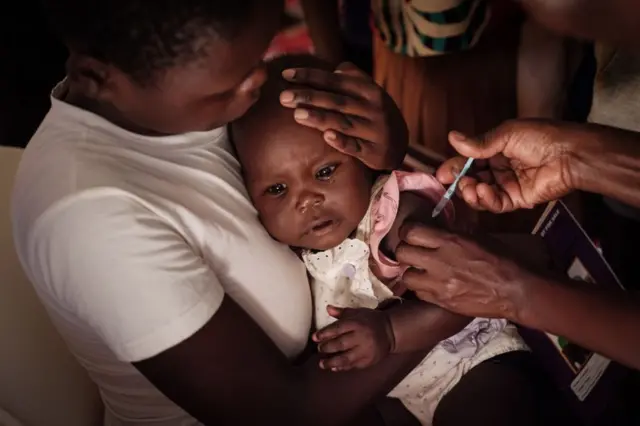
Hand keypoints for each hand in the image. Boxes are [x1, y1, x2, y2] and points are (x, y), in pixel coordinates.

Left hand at [280, 63, 407, 169]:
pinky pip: (355, 147)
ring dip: (320, 118)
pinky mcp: (373, 151)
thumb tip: (335, 68)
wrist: (400, 142)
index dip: (310, 76)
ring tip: (296, 114)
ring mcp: (373, 130)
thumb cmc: (375, 112)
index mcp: (368, 90)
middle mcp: (372, 108)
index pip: (335, 81)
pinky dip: (342, 142)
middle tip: (283, 97)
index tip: (286, 75)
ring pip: (343, 122)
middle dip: (309, 97)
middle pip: (336, 101)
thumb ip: (353, 77)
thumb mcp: (369, 91)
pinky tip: (327, 136)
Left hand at [312, 305, 394, 370]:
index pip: (338, 329)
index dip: (324, 333)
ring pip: (346, 358)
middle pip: (340, 344)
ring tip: (321, 364)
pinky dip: (342, 367)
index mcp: (357, 323)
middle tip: (319, 349)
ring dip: (332, 362)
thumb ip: (342, 313)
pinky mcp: (369, 361)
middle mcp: (361, 337)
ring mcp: (365, 351)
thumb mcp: (358, 313)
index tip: (314, 337)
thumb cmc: (371, 320)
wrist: (391, 332)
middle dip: (327, 347)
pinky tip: (334, 368)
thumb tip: (327, 308)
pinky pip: (353, 365)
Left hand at [395, 222, 532, 320]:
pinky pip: (418, 293)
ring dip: (411, 272)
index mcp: (450, 241)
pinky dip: (421, 288)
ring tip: (421, 270)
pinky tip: (431, 284)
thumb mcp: (478, 237)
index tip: (410, 233)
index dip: (407, 231)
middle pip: (402, 253)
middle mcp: (440, 261)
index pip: (411, 231)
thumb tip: (436, 226)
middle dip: (404, 251)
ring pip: (406, 276)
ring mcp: (439, 284)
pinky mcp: (442, 301)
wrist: (515, 291)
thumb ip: (453, 233)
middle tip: (412, 252)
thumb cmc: (501, 260)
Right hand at [437, 119, 575, 212]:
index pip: (468, 161)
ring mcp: (508, 185)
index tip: (440, 174)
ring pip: (481, 194)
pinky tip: (483, 193)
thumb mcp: (506, 135)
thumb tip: (452, 137)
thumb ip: (479, 143)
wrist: (569, 155)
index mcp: (495, 150)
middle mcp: (499, 168)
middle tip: (454, 182)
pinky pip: (496, 204)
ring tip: (471, 187)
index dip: (454, 167)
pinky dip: (486, 200)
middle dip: (460, 182)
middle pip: (471, 179)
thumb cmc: (540, 138)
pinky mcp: (517, 200)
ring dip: (471, 192)